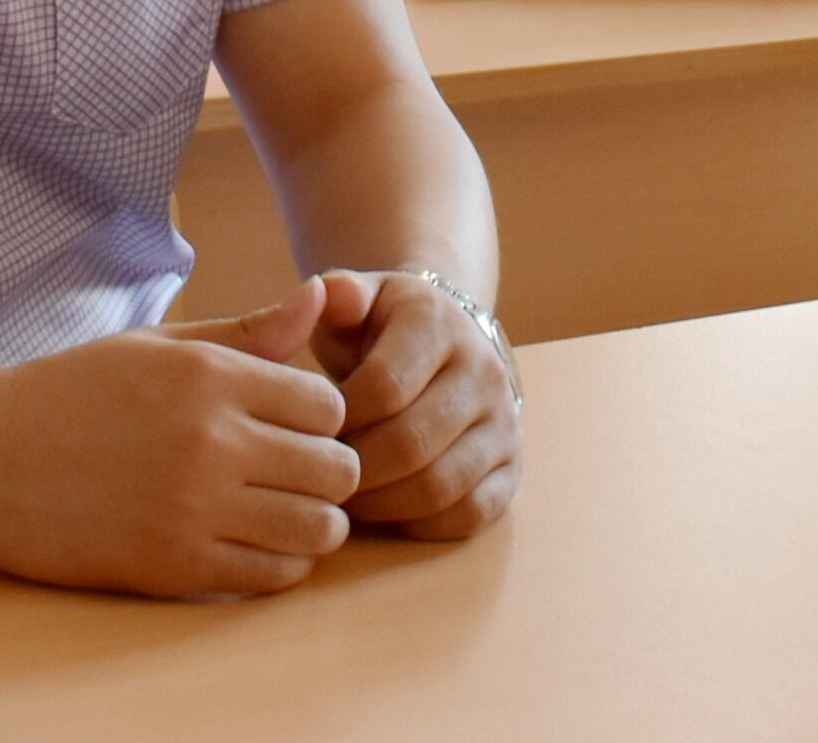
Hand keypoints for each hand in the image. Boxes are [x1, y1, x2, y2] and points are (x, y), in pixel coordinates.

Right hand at [0, 277, 359, 595]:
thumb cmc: (70, 394)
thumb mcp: (156, 346)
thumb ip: (246, 331)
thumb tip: (320, 296)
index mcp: (209, 377)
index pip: (329, 404)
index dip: (322, 417)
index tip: (294, 426)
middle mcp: (210, 442)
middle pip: (336, 468)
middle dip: (330, 471)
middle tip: (299, 474)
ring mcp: (192, 509)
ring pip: (317, 528)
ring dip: (314, 522)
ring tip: (283, 512)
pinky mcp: (171, 567)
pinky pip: (270, 576)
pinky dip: (278, 565)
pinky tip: (251, 544)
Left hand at [314, 271, 519, 539]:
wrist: (443, 342)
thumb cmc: (378, 329)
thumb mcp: (356, 300)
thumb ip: (336, 294)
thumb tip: (327, 292)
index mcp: (438, 323)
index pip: (383, 388)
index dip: (335, 423)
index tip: (305, 432)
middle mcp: (483, 370)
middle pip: (408, 445)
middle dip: (353, 472)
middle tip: (319, 478)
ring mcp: (505, 422)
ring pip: (439, 487)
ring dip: (381, 505)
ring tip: (346, 497)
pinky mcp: (512, 466)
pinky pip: (467, 515)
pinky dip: (420, 524)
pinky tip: (388, 510)